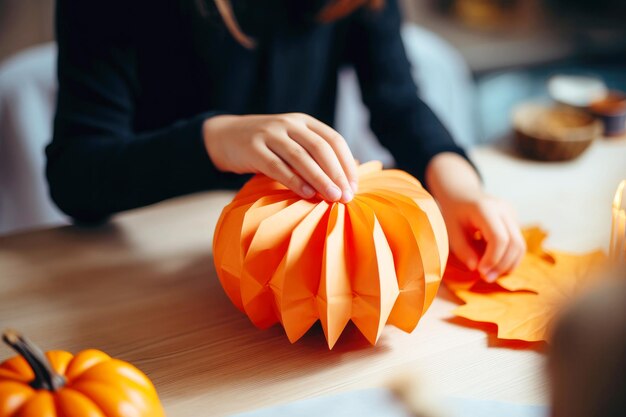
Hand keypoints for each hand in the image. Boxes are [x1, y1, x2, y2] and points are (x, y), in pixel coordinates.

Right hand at [203, 113, 357, 202]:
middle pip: (320, 148)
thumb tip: (348, 177)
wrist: (225, 137)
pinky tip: (307, 194)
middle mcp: (289, 123)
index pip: (334, 140)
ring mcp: (270, 134)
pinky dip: (294, 181)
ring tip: (332, 198)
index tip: (353, 187)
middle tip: (346, 196)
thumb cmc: (267, 146)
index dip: (346, 164)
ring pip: (301, 157)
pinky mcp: (253, 148)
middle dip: (336, 173)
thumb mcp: (292, 142)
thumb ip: (315, 155)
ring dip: (320, 179)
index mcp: (304, 121)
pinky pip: (277, 167)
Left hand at [426, 153, 525, 281]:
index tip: (481, 271)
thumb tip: (476, 269)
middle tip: (487, 278)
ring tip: (491, 274)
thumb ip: (463, 250)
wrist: (461, 193)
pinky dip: (509, 257)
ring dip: (509, 264)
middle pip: (515, 243)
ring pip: (520, 245)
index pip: (499, 238)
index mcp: (485, 208)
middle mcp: (503, 209)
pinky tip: (495, 264)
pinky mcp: (515, 220)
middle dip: (503, 265)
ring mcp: (512, 214)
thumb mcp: (451, 231)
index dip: (493, 259)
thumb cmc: (454, 213)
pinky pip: (518, 243)